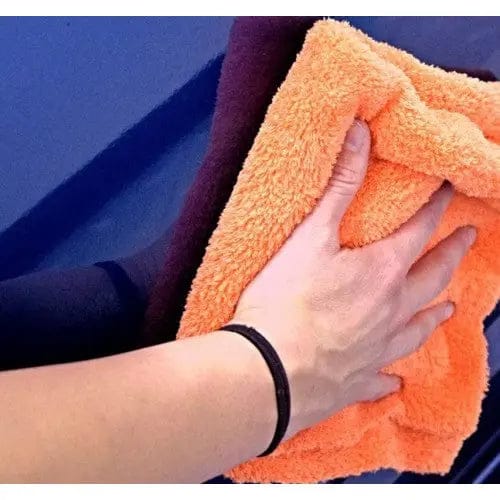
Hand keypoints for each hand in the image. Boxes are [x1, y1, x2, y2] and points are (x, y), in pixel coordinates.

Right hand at [232, 119, 476, 438]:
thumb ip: (340, 185)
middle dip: (451, 254)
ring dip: (434, 315)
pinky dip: (391, 378)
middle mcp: (390, 312)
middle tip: (469, 239)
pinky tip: (395, 381)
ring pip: (417, 329)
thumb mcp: (310, 235)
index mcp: (381, 273)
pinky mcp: (355, 383)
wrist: (269, 373)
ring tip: (450, 308)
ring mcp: (376, 352)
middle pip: (432, 278)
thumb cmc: (285, 301)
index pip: (420, 231)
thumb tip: (362, 132)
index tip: (451, 192)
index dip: (436, 207)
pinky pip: (382, 379)